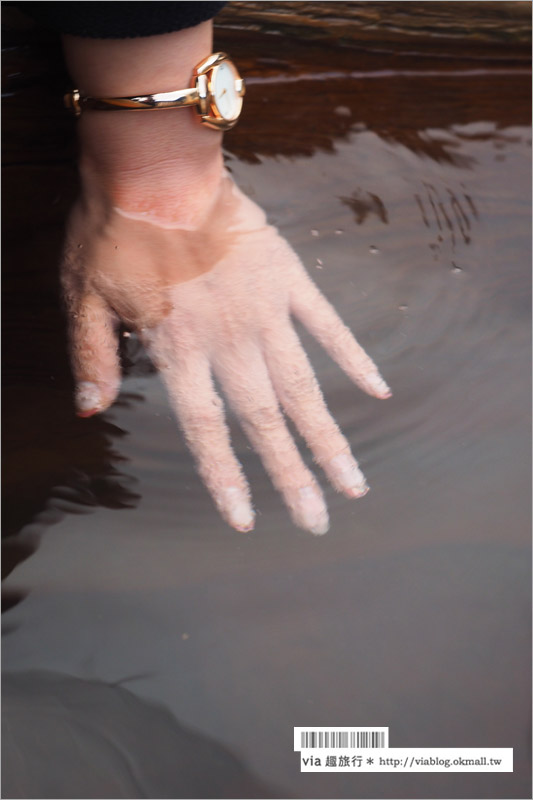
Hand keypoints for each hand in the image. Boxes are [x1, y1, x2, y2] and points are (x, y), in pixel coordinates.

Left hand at [62, 171, 390, 533]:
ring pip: (303, 386)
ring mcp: (265, 311)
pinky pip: (327, 325)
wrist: (156, 164)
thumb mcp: (83, 296)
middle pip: (265, 421)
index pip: (207, 430)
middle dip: (293, 476)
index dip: (226, 479)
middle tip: (319, 520)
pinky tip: (377, 390)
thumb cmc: (112, 229)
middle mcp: (229, 341)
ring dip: (328, 437)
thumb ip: (93, 358)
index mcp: (180, 349)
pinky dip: (353, 357)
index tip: (249, 522)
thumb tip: (91, 412)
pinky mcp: (288, 279)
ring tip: (353, 481)